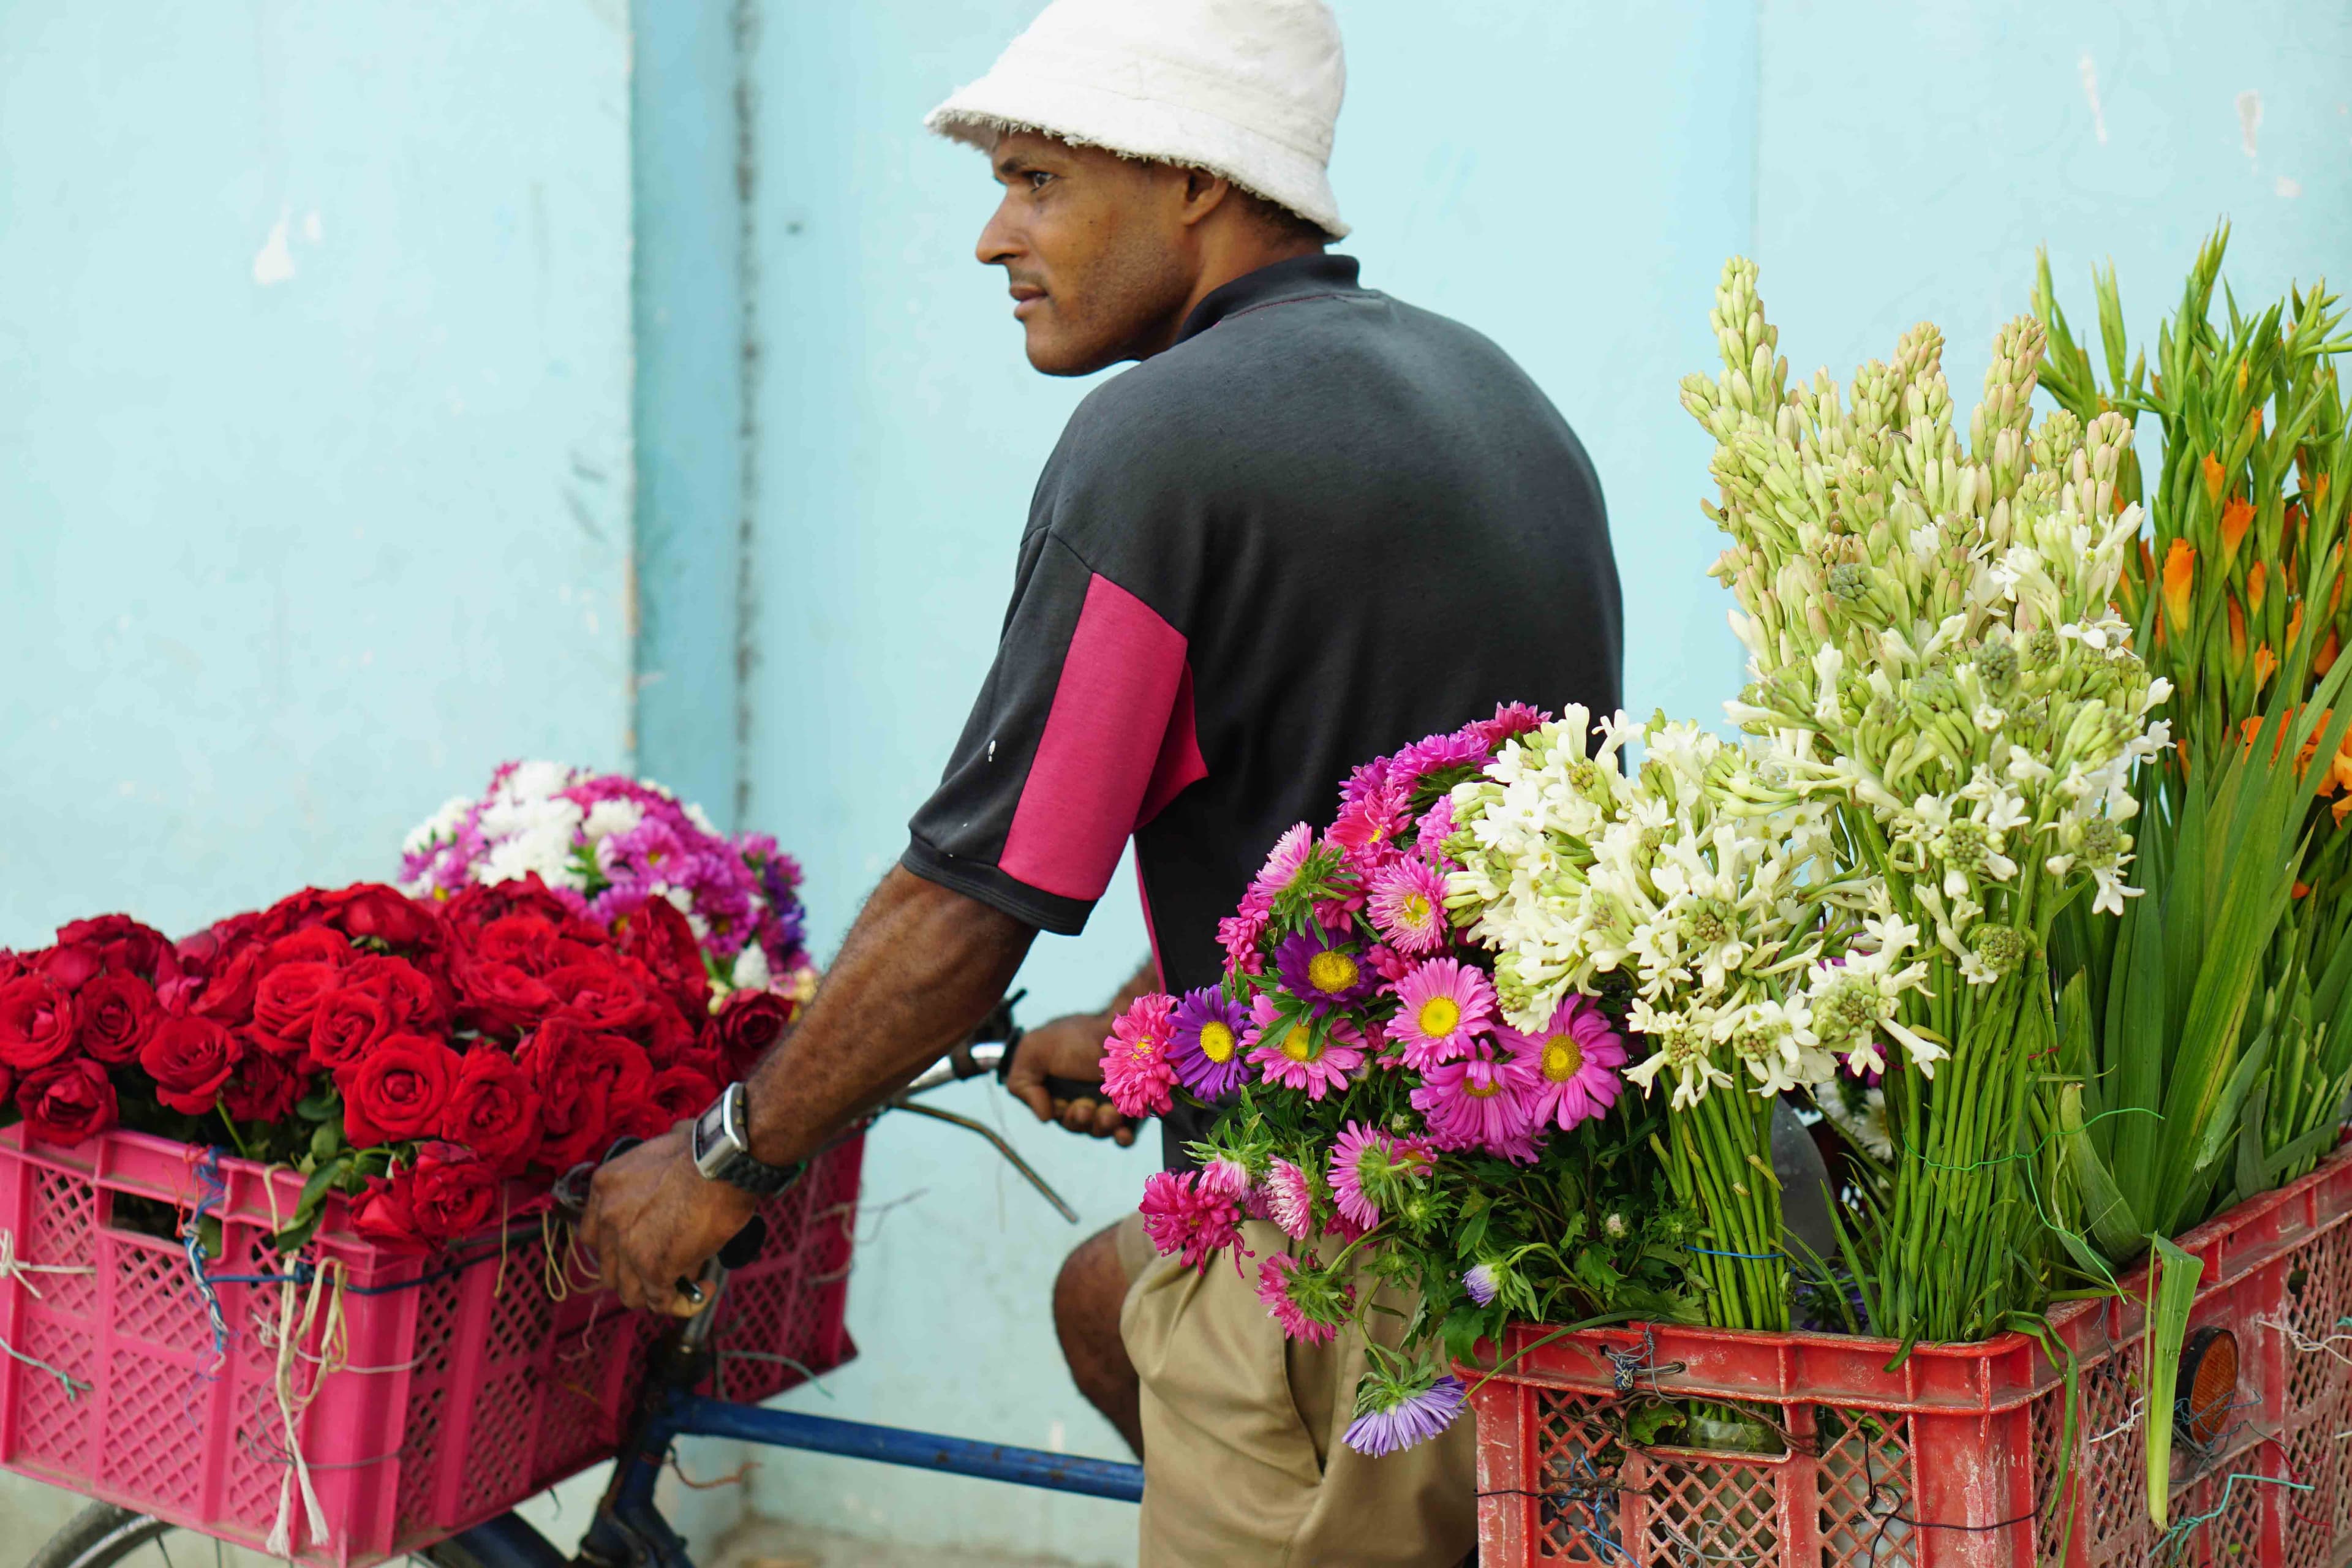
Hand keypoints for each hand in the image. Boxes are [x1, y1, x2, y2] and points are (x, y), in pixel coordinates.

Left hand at [580, 1124, 760, 1315]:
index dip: (617, 1250)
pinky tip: (703, 1290)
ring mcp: (627, 1246)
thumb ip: (649, 1180)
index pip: (593, 1236)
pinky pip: (661, 1301)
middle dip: (636, 1275)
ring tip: (684, 1285)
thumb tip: (667, 1185)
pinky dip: (681, 1303)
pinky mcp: (654, 1267)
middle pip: (609, 1270)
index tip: (640, 1250)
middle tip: (666, 1269)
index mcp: (604, 1188)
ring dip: (655, 1294)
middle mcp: (607, 1218)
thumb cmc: (702, 1150)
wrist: (721, 1159)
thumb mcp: (656, 1155)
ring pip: (629, 1293)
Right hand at [1007, 1012, 1135, 1145]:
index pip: (1055, 1114)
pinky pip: (1126, 1132)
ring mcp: (1109, 1102)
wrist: (1119, 1026)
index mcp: (1060, 1087)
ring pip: (1101, 1130)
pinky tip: (1122, 1133)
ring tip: (1107, 1114)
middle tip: (1084, 1108)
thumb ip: (1022, 1083)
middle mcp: (1084, 1096)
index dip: (1058, 1114)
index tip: (1062, 1104)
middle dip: (1078, 1120)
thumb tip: (1045, 1117)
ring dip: (1101, 1127)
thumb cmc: (1076, 1036)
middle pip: (1077, 1125)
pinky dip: (1122, 1137)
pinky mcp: (1131, 1106)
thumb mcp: (1034, 1050)